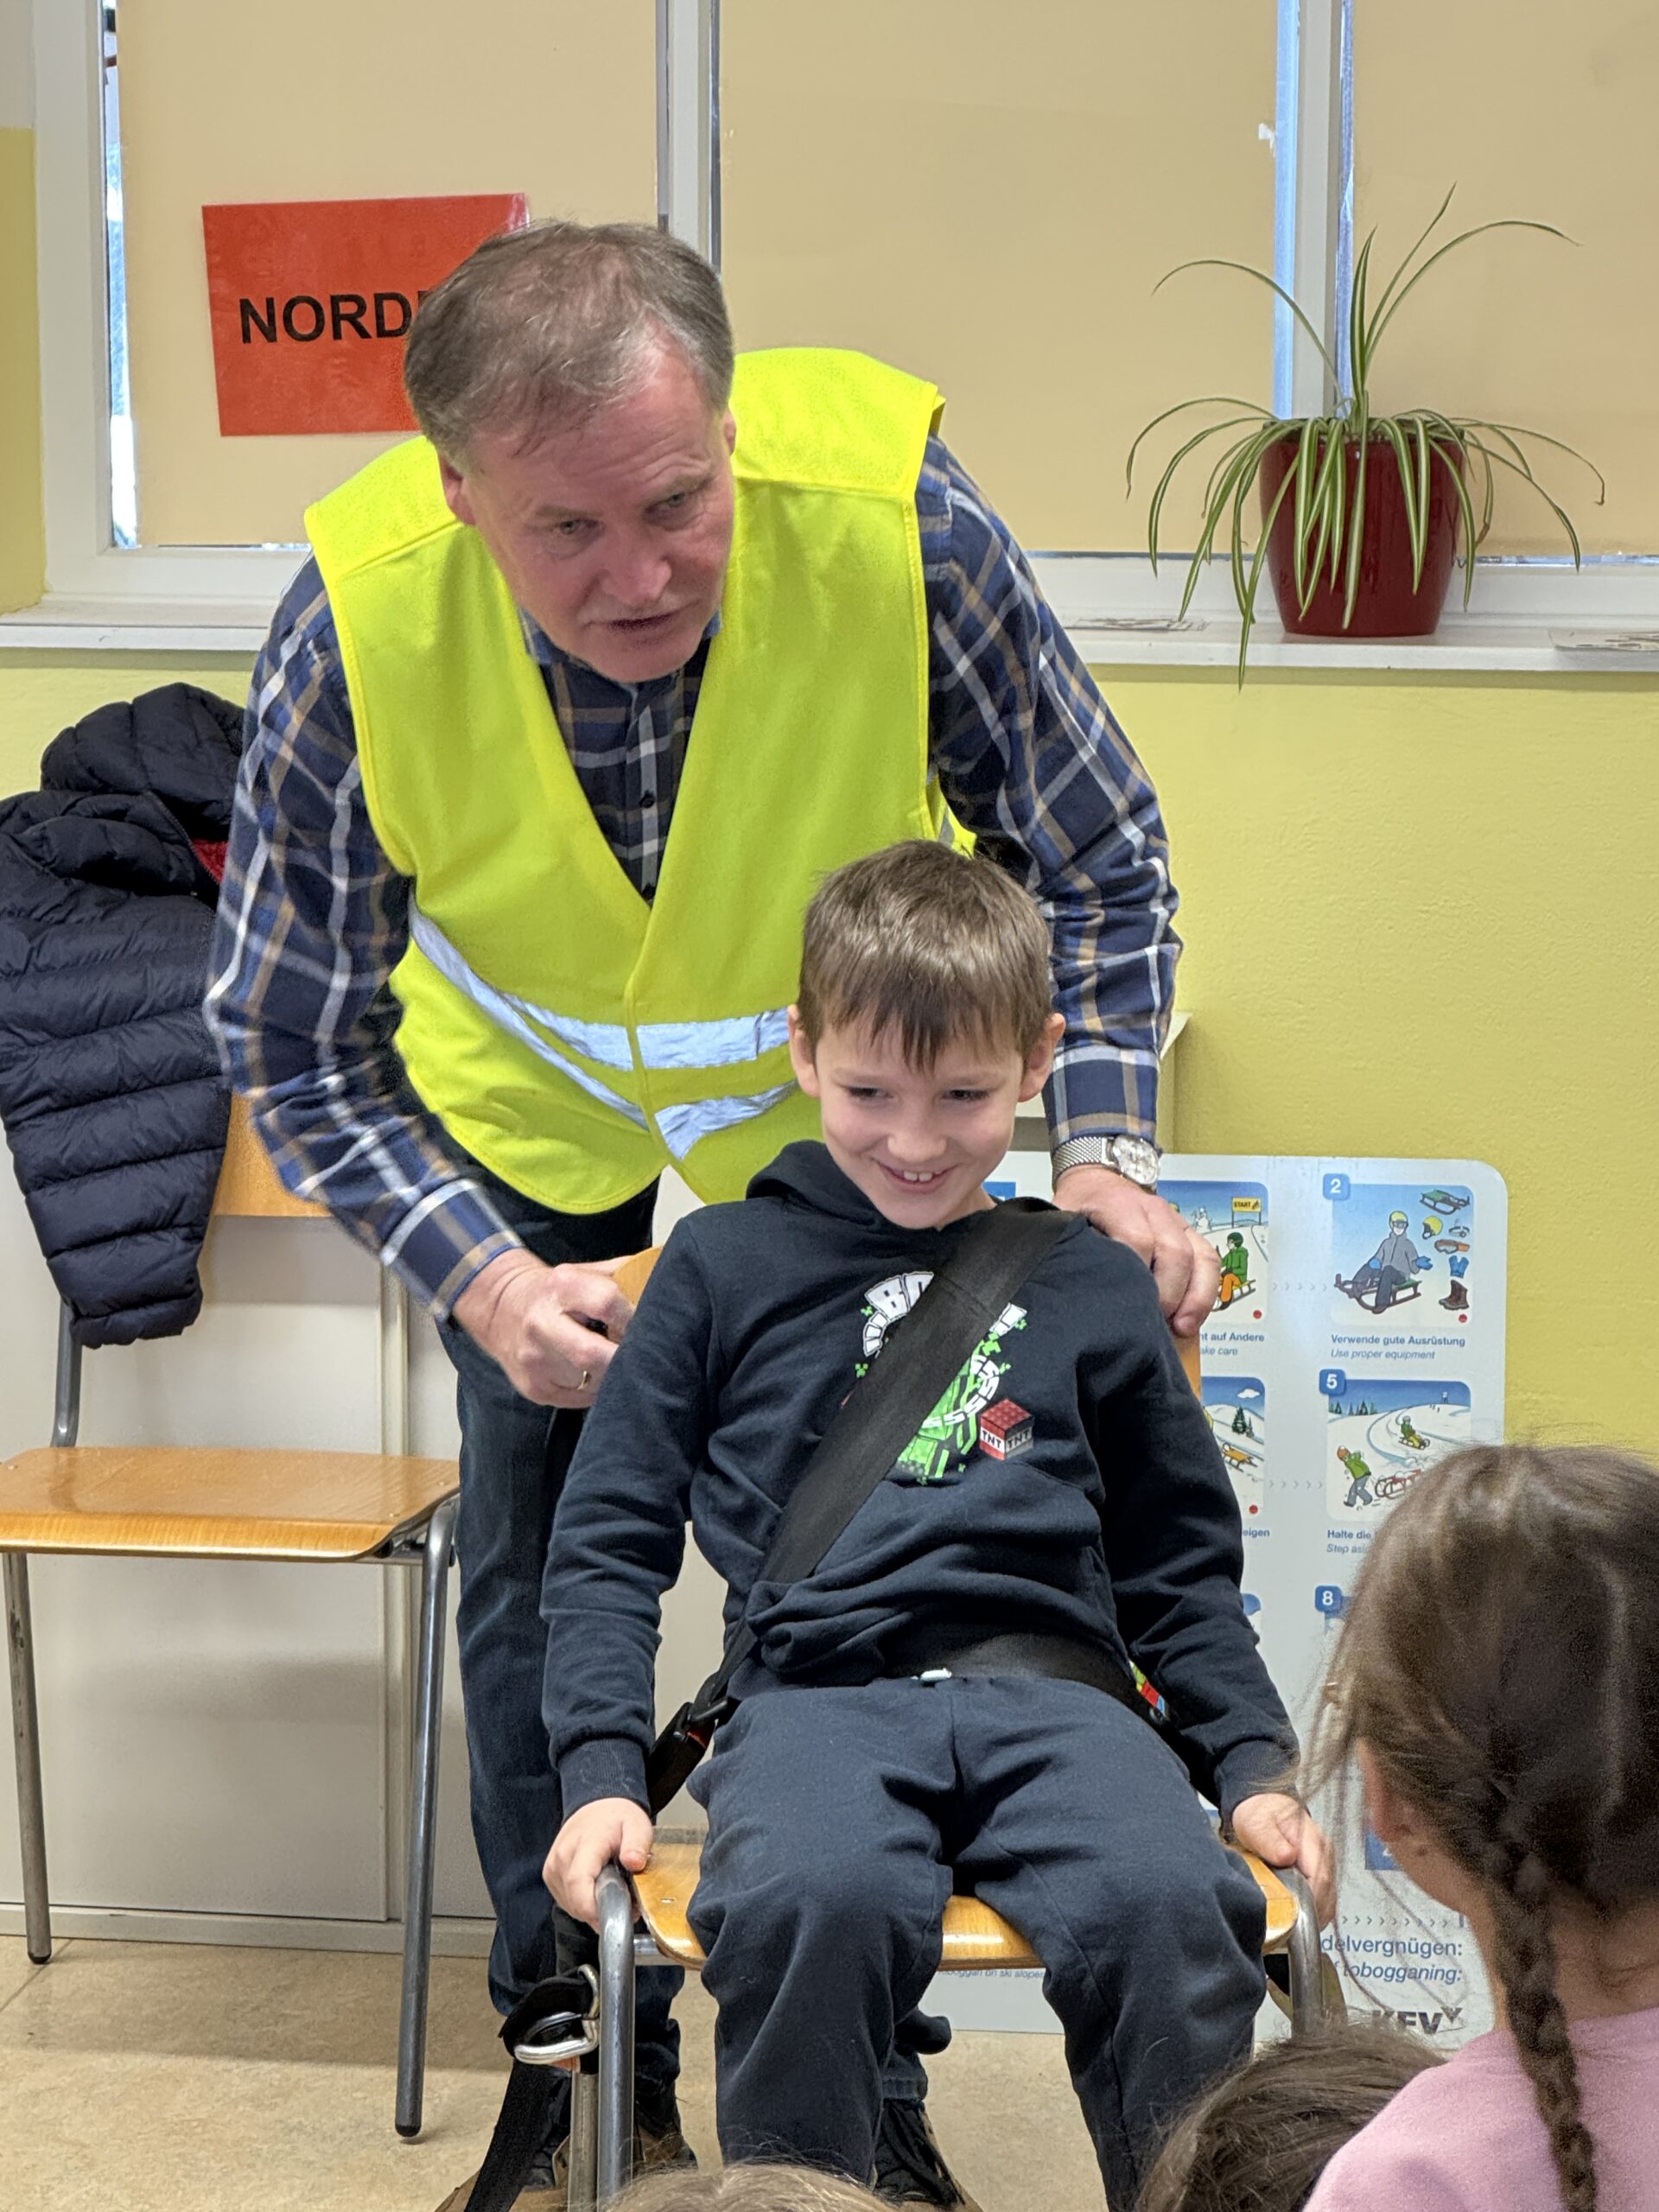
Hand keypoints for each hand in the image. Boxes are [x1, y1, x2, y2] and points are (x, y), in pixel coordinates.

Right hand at [452, 1248, 634, 1406]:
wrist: (500, 1307)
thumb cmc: (553, 1291)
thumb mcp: (584, 1271)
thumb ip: (625, 1275)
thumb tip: (667, 1286)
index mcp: (561, 1286)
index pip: (608, 1303)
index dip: (633, 1317)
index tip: (645, 1323)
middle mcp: (542, 1324)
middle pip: (595, 1355)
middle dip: (624, 1358)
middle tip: (637, 1353)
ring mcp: (535, 1361)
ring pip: (593, 1383)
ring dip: (613, 1376)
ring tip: (613, 1360)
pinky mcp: (535, 1389)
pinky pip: (581, 1399)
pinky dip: (596, 1389)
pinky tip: (592, 1372)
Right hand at [544, 1797, 655, 1929]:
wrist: (597, 1806)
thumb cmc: (616, 1818)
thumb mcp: (637, 1825)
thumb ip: (637, 1844)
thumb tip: (634, 1863)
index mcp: (585, 1843)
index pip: (578, 1883)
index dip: (592, 1909)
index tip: (615, 1916)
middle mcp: (562, 1856)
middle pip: (575, 1901)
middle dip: (600, 1911)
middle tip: (624, 1901)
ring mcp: (553, 1867)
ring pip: (570, 1905)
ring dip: (591, 1908)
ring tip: (610, 1890)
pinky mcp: (550, 1875)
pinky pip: (566, 1901)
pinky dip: (582, 1903)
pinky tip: (596, 1889)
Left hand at [1052, 1165, 1218, 1337]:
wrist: (1099, 1182)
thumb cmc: (1081, 1208)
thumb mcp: (1064, 1220)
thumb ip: (1069, 1246)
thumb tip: (1066, 1288)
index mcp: (1118, 1203)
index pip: (1137, 1239)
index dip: (1135, 1274)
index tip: (1124, 1305)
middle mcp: (1153, 1210)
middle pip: (1173, 1251)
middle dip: (1167, 1292)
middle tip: (1152, 1322)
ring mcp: (1176, 1221)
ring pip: (1199, 1256)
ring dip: (1193, 1296)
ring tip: (1180, 1327)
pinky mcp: (1190, 1235)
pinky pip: (1210, 1261)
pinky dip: (1206, 1291)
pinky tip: (1193, 1318)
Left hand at [1229, 1791, 1335, 1926]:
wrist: (1263, 1807)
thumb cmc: (1260, 1815)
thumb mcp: (1257, 1824)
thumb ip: (1270, 1840)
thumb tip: (1287, 1856)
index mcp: (1313, 1841)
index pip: (1321, 1878)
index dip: (1310, 1901)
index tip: (1295, 1916)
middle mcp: (1325, 1854)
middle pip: (1327, 1893)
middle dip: (1311, 1914)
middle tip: (1290, 1927)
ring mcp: (1326, 1865)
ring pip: (1329, 1901)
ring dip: (1313, 1916)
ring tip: (1292, 1926)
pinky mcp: (1321, 1874)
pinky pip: (1323, 1900)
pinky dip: (1313, 1913)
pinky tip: (1297, 1917)